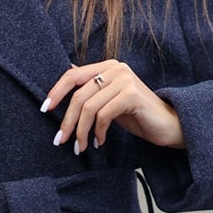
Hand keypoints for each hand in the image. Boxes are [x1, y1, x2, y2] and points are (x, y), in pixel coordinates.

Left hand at [42, 59, 185, 154]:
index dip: (56, 91)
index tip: (45, 110)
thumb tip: (65, 74)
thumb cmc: (137, 115)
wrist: (168, 125)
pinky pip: (103, 115)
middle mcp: (116, 68)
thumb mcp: (109, 101)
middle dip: (67, 121)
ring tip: (81, 147)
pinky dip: (98, 132)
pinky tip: (100, 142)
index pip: (73, 74)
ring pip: (89, 107)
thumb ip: (91, 89)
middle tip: (60, 140)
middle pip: (79, 94)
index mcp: (108, 66)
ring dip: (81, 131)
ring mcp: (124, 80)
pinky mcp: (131, 95)